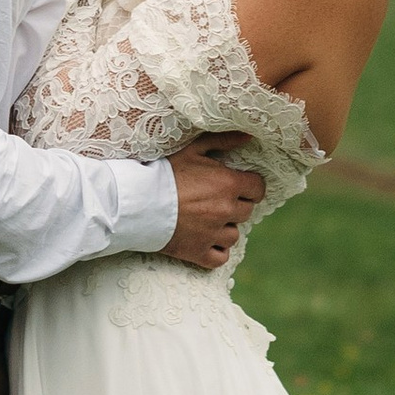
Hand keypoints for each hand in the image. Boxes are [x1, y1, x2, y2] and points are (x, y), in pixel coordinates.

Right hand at [166, 135, 266, 269]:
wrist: (137, 201)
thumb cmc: (164, 172)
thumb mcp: (193, 149)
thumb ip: (223, 140)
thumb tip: (249, 136)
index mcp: (228, 184)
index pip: (258, 188)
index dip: (250, 186)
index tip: (237, 185)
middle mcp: (226, 210)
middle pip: (247, 211)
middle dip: (235, 205)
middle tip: (215, 200)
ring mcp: (213, 234)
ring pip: (234, 235)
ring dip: (225, 228)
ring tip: (207, 220)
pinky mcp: (198, 252)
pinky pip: (220, 257)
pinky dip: (216, 251)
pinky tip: (205, 240)